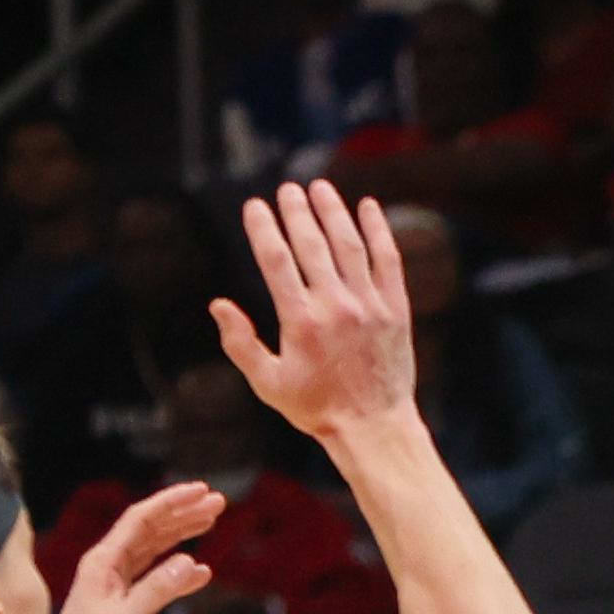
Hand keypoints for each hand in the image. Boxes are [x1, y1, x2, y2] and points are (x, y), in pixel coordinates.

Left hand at [47, 480, 223, 613]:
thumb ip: (157, 590)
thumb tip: (190, 563)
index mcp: (103, 561)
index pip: (141, 519)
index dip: (172, 502)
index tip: (201, 491)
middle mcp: (108, 566)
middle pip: (150, 528)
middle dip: (183, 513)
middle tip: (217, 503)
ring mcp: (114, 583)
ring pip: (154, 549)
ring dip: (182, 535)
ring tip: (211, 521)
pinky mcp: (122, 602)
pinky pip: (154, 578)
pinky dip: (178, 573)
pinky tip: (201, 572)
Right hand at [213, 179, 418, 440]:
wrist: (373, 426)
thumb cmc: (316, 408)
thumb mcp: (268, 383)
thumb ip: (240, 343)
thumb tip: (218, 304)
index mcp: (300, 321)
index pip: (276, 260)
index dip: (263, 228)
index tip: (254, 205)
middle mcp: (335, 306)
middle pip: (312, 244)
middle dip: (296, 211)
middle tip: (287, 189)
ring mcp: (369, 304)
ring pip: (349, 245)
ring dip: (333, 211)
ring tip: (320, 187)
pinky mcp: (395, 308)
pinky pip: (388, 259)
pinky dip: (378, 230)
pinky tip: (368, 207)